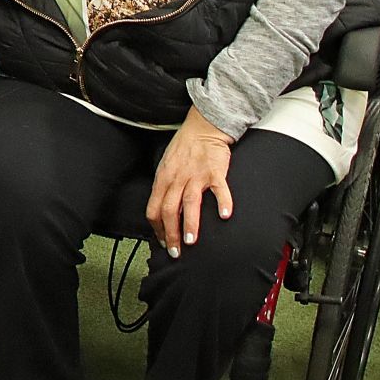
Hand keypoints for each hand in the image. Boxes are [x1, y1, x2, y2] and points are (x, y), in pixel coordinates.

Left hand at [147, 106, 234, 256]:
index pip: (154, 209)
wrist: (202, 128)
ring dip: (191, 224)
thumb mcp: (166, 168)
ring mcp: (196, 175)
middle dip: (171, 234)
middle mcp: (177, 179)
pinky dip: (222, 202)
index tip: (163, 243)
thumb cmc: (183, 150)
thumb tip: (162, 214)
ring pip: (190, 202)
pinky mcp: (215, 171)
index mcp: (163, 179)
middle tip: (176, 251)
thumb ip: (164, 189)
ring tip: (192, 241)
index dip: (157, 229)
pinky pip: (219, 188)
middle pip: (170, 210)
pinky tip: (225, 215)